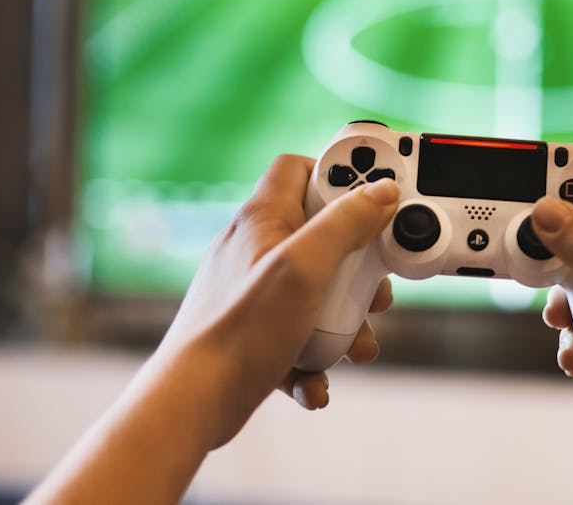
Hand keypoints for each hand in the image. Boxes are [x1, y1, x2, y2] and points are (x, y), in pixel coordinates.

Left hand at [28, 156, 400, 504]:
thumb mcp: (305, 267)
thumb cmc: (240, 331)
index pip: (300, 168)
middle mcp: (256, 250)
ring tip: (355, 345)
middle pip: (322, 236)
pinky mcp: (254, 333)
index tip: (376, 197)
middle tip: (374, 286)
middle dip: (358, 267)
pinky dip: (314, 357)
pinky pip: (298, 336)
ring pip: (318, 293)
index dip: (339, 175)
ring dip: (345, 322)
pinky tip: (314, 381)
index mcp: (262, 220)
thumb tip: (380, 192)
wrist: (191, 405)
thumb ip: (345, 224)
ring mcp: (254, 293)